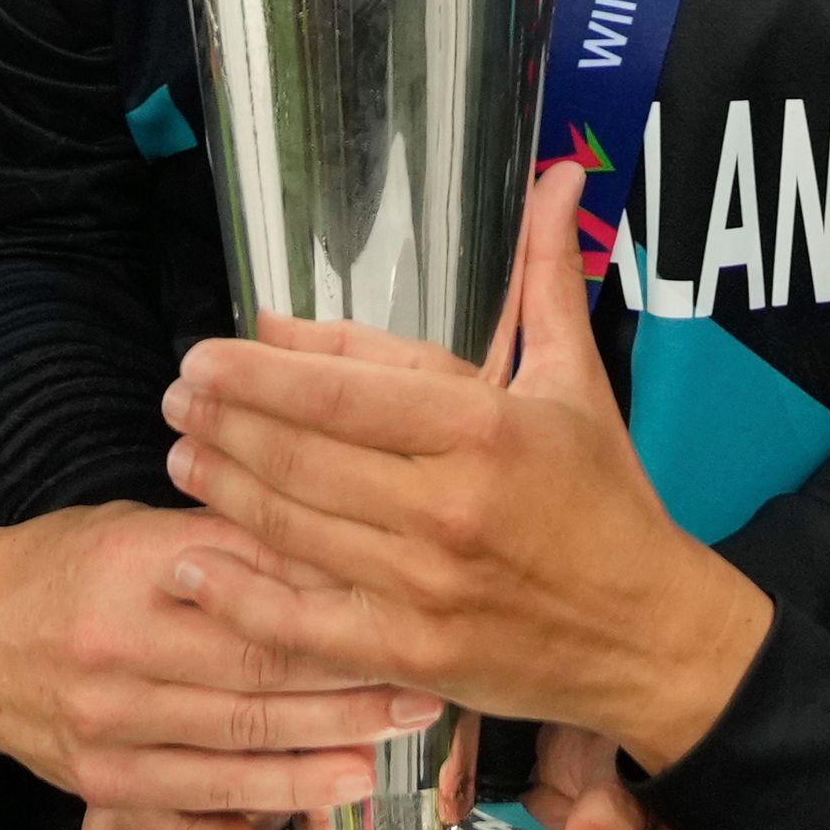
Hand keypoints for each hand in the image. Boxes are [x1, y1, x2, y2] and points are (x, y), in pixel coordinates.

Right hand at [0, 501, 434, 812]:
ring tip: (405, 721)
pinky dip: (280, 788)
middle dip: (354, 669)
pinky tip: (338, 780)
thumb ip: (226, 539)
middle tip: (427, 666)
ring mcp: (109, 719)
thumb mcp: (137, 527)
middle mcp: (117, 644)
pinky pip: (207, 789)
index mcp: (131, 564)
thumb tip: (330, 535)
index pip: (250, 577)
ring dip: (336, 731)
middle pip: (259, 662)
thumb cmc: (65, 568)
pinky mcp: (104, 778)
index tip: (400, 590)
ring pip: (243, 731)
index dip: (331, 592)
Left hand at [158, 164, 774, 768]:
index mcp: (482, 428)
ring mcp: (424, 586)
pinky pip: (306, 622)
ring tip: (178, 455)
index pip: (342, 390)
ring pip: (294, 527)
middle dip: (225, 422)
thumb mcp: (577, 378)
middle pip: (302, 455)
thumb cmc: (609, 498)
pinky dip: (241, 596)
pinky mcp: (412, 653)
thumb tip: (559, 176)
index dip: (261, 372)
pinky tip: (194, 565)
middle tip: (176, 397)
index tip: (206, 354)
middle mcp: (446, 505)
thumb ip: (545, 276)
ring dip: (223, 487)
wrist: (654, 636)